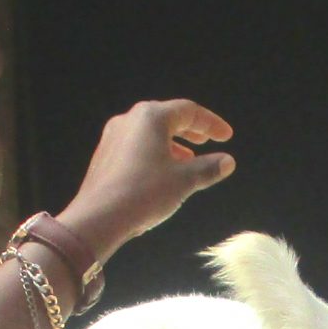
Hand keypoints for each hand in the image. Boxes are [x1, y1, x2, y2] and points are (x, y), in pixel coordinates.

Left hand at [56, 99, 234, 263]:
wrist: (98, 217)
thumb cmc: (145, 192)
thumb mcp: (184, 180)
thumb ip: (208, 168)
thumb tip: (228, 161)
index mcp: (151, 117)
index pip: (189, 111)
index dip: (211, 123)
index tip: (227, 136)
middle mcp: (129, 119)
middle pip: (167, 118)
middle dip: (190, 130)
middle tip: (207, 140)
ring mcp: (113, 137)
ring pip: (150, 133)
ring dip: (172, 144)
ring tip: (188, 160)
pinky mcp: (104, 155)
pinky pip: (136, 146)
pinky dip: (155, 153)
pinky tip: (162, 172)